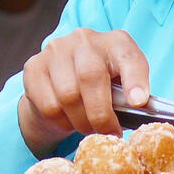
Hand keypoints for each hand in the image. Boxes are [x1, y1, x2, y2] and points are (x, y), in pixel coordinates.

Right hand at [18, 28, 149, 155]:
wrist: (60, 82)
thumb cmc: (101, 86)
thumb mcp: (122, 85)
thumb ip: (132, 95)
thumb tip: (140, 109)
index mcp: (115, 42)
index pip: (128, 55)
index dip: (135, 79)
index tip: (139, 102)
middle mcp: (85, 39)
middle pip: (91, 77)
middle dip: (101, 114)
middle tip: (108, 134)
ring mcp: (56, 50)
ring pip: (67, 95)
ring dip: (81, 122)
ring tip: (89, 128)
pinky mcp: (34, 67)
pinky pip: (48, 105)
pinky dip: (61, 121)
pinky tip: (68, 120)